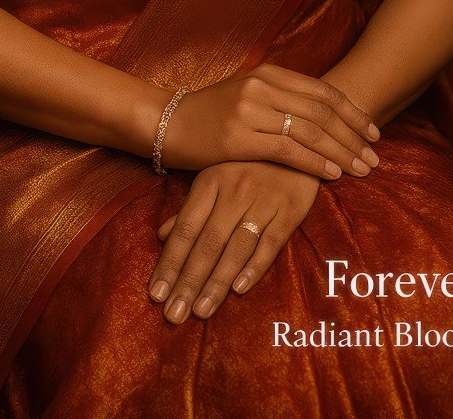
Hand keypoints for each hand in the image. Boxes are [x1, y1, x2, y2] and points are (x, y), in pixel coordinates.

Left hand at [148, 161, 323, 323]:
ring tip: (200, 311)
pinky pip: (271, 242)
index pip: (186, 229)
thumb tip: (161, 236)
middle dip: (188, 281)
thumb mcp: (216, 175)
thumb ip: (190, 207)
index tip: (155, 294)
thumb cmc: (250, 161)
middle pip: (207, 243)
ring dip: (217, 282)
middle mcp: (234, 192)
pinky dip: (255, 266)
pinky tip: (239, 289)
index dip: (170, 262)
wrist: (298, 137)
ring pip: (236, 247)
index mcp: (211, 182)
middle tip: (173, 315)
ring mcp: (263, 201)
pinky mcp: (290, 209)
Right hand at [160, 62, 380, 181]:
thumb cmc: (210, 114)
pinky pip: (288, 151)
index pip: (322, 91)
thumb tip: (324, 114)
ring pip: (310, 131)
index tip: (374, 130)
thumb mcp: (248, 94)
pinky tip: (333, 174)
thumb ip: (282, 98)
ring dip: (342, 152)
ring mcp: (250, 111)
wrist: (166, 123)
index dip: (352, 112)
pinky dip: (315, 162)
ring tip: (363, 168)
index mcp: (268, 73)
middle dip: (354, 135)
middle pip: (322, 111)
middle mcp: (262, 87)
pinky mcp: (238, 138)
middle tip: (376, 156)